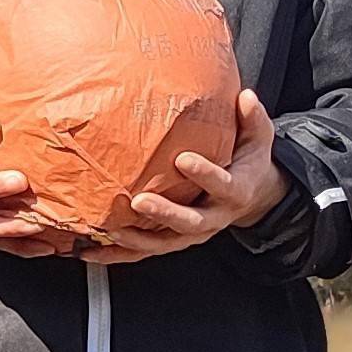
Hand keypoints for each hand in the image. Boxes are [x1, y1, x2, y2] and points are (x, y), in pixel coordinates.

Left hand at [98, 93, 291, 258]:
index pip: (222, 185)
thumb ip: (252, 119)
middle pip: (190, 222)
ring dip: (137, 240)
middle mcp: (214, 217)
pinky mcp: (175, 241)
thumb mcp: (258, 139)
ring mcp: (193, 233)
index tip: (183, 160)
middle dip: (164, 214)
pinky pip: (146, 251)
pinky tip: (93, 252)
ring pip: (165, 243)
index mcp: (235, 191)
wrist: (251, 197)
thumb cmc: (247, 163)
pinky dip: (119, 254)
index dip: (204, 174)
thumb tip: (245, 96)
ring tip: (111, 230)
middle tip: (139, 202)